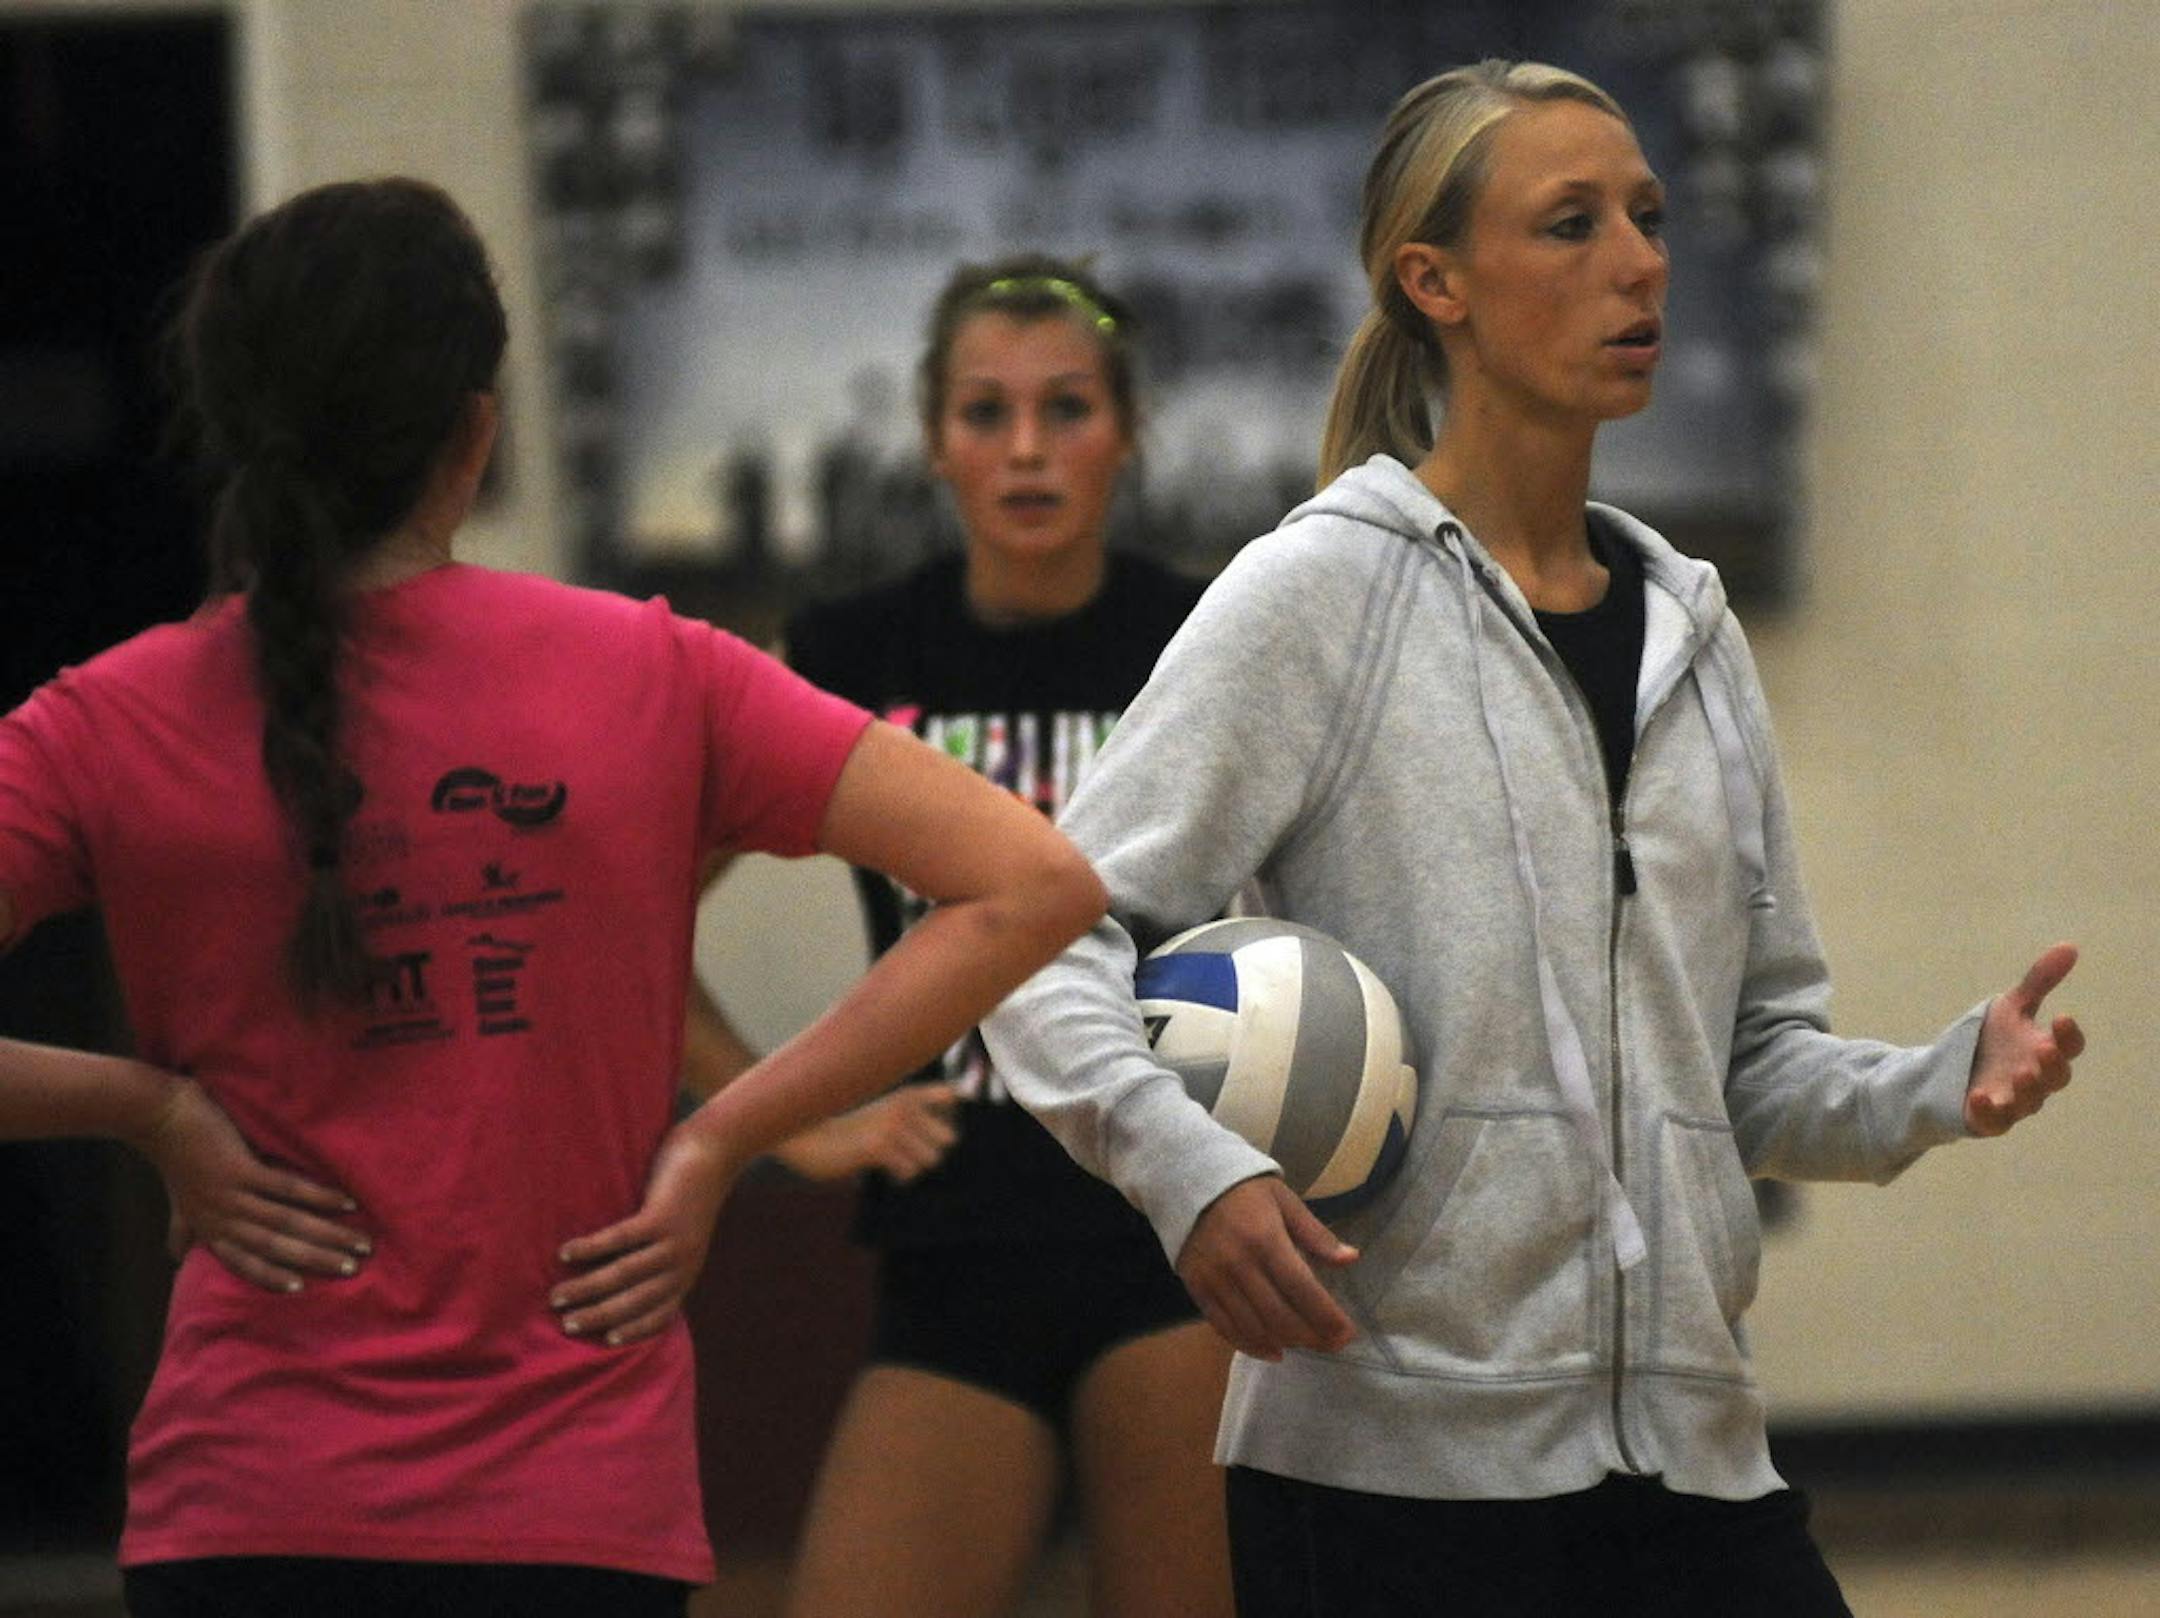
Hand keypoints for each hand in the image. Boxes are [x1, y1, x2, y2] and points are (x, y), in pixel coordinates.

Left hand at [136, 1076, 369, 1292]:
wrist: (160, 1119)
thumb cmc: (174, 1158)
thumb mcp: (177, 1202)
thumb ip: (183, 1229)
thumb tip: (176, 1258)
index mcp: (209, 1231)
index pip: (246, 1264)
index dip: (273, 1278)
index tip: (304, 1289)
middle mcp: (222, 1220)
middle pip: (276, 1248)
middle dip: (317, 1260)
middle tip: (352, 1268)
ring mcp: (232, 1197)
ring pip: (287, 1223)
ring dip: (328, 1234)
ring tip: (360, 1241)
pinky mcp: (241, 1171)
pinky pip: (288, 1189)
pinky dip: (319, 1197)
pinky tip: (345, 1203)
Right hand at [552, 1122, 742, 1346]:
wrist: (716, 1152)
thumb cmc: (689, 1195)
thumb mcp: (681, 1236)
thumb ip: (658, 1260)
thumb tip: (616, 1281)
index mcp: (687, 1273)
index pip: (661, 1314)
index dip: (634, 1330)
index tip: (605, 1342)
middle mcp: (682, 1263)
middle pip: (636, 1301)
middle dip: (599, 1316)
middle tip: (566, 1324)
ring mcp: (673, 1241)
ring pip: (624, 1274)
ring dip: (587, 1288)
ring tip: (556, 1296)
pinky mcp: (661, 1216)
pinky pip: (619, 1239)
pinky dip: (591, 1248)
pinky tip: (566, 1253)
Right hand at [775, 1082, 959, 1181]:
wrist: (808, 1135)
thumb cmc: (849, 1129)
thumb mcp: (886, 1113)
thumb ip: (916, 1115)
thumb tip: (950, 1137)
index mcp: (906, 1094)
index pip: (950, 1096)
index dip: (947, 1116)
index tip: (928, 1128)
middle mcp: (903, 1105)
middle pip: (948, 1138)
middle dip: (930, 1150)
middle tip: (903, 1150)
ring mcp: (892, 1125)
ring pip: (930, 1159)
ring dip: (912, 1164)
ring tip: (887, 1157)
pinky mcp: (878, 1146)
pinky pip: (909, 1172)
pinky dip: (898, 1175)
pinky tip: (878, 1164)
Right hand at [1176, 1176, 1359, 1361]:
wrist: (1188, 1182)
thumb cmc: (1245, 1191)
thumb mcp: (1285, 1201)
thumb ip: (1316, 1234)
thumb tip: (1351, 1259)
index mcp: (1266, 1239)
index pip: (1302, 1288)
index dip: (1326, 1316)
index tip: (1347, 1333)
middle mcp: (1239, 1264)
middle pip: (1279, 1316)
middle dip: (1311, 1336)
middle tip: (1332, 1344)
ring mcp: (1215, 1280)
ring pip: (1254, 1327)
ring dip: (1285, 1343)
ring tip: (1306, 1345)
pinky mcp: (1197, 1289)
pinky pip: (1224, 1327)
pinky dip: (1250, 1345)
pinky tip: (1272, 1352)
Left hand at [1966, 943, 2084, 1135]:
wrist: (1948, 1072)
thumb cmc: (1990, 1040)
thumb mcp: (2010, 1007)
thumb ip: (2038, 982)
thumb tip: (2069, 947)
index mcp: (2044, 1052)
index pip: (2068, 1047)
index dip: (2068, 1036)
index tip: (2061, 1017)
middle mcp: (2035, 1080)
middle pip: (2056, 1078)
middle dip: (2053, 1065)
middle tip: (2043, 1048)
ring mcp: (2013, 1101)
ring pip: (2030, 1102)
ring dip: (2029, 1089)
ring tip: (2022, 1073)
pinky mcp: (1987, 1119)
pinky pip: (1994, 1121)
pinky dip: (1989, 1111)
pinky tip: (1979, 1097)